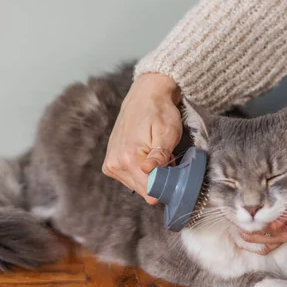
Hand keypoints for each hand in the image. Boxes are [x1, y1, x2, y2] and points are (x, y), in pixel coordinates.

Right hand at [102, 73, 182, 203]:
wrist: (145, 95)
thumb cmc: (160, 112)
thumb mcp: (167, 133)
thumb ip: (160, 156)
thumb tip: (150, 173)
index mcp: (128, 158)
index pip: (150, 190)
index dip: (167, 187)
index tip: (176, 176)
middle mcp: (114, 164)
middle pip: (143, 190)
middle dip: (159, 181)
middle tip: (169, 163)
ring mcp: (110, 164)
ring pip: (137, 186)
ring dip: (151, 176)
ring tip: (158, 157)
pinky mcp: (110, 163)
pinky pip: (130, 178)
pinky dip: (142, 172)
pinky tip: (148, 158)